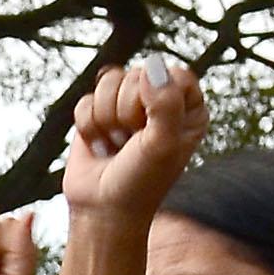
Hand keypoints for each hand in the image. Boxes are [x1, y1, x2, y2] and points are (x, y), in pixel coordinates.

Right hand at [61, 55, 206, 228]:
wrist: (104, 211)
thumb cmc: (141, 183)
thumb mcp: (163, 145)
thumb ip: (165, 102)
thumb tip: (152, 64)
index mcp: (188, 107)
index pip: (173, 73)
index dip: (157, 97)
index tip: (153, 130)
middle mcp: (159, 101)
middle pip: (137, 74)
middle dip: (127, 113)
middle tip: (132, 143)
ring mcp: (126, 105)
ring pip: (108, 82)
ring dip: (107, 120)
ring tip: (117, 145)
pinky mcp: (97, 113)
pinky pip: (86, 101)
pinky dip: (89, 128)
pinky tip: (100, 147)